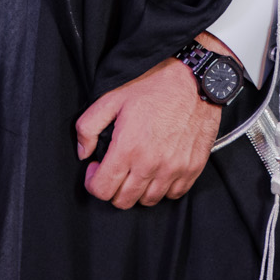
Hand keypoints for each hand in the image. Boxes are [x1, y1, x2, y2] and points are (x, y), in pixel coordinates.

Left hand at [74, 36, 226, 207]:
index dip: (93, 182)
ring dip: (138, 190)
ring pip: (148, 201)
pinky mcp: (193, 167)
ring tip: (137, 170)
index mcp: (129, 148)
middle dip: (113, 189)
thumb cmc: (155, 85)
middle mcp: (152, 163)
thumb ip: (87, 127)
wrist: (196, 78)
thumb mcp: (112, 98)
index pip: (102, 190)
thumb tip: (83, 153)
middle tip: (115, 170)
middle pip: (123, 201)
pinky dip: (164, 188)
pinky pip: (174, 194)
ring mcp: (175, 168)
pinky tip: (159, 171)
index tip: (96, 169)